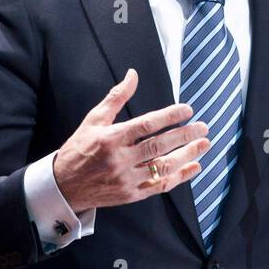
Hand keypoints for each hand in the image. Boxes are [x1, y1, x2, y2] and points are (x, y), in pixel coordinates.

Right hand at [53, 69, 210, 212]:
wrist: (64, 186)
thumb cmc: (80, 148)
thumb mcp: (94, 120)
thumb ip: (117, 97)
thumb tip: (133, 74)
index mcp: (110, 138)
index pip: (146, 125)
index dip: (169, 116)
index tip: (187, 110)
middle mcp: (119, 159)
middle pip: (159, 146)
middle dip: (185, 135)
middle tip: (203, 127)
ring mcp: (126, 179)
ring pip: (163, 167)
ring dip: (187, 155)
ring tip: (204, 144)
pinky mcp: (131, 194)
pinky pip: (160, 185)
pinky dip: (180, 177)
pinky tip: (194, 166)